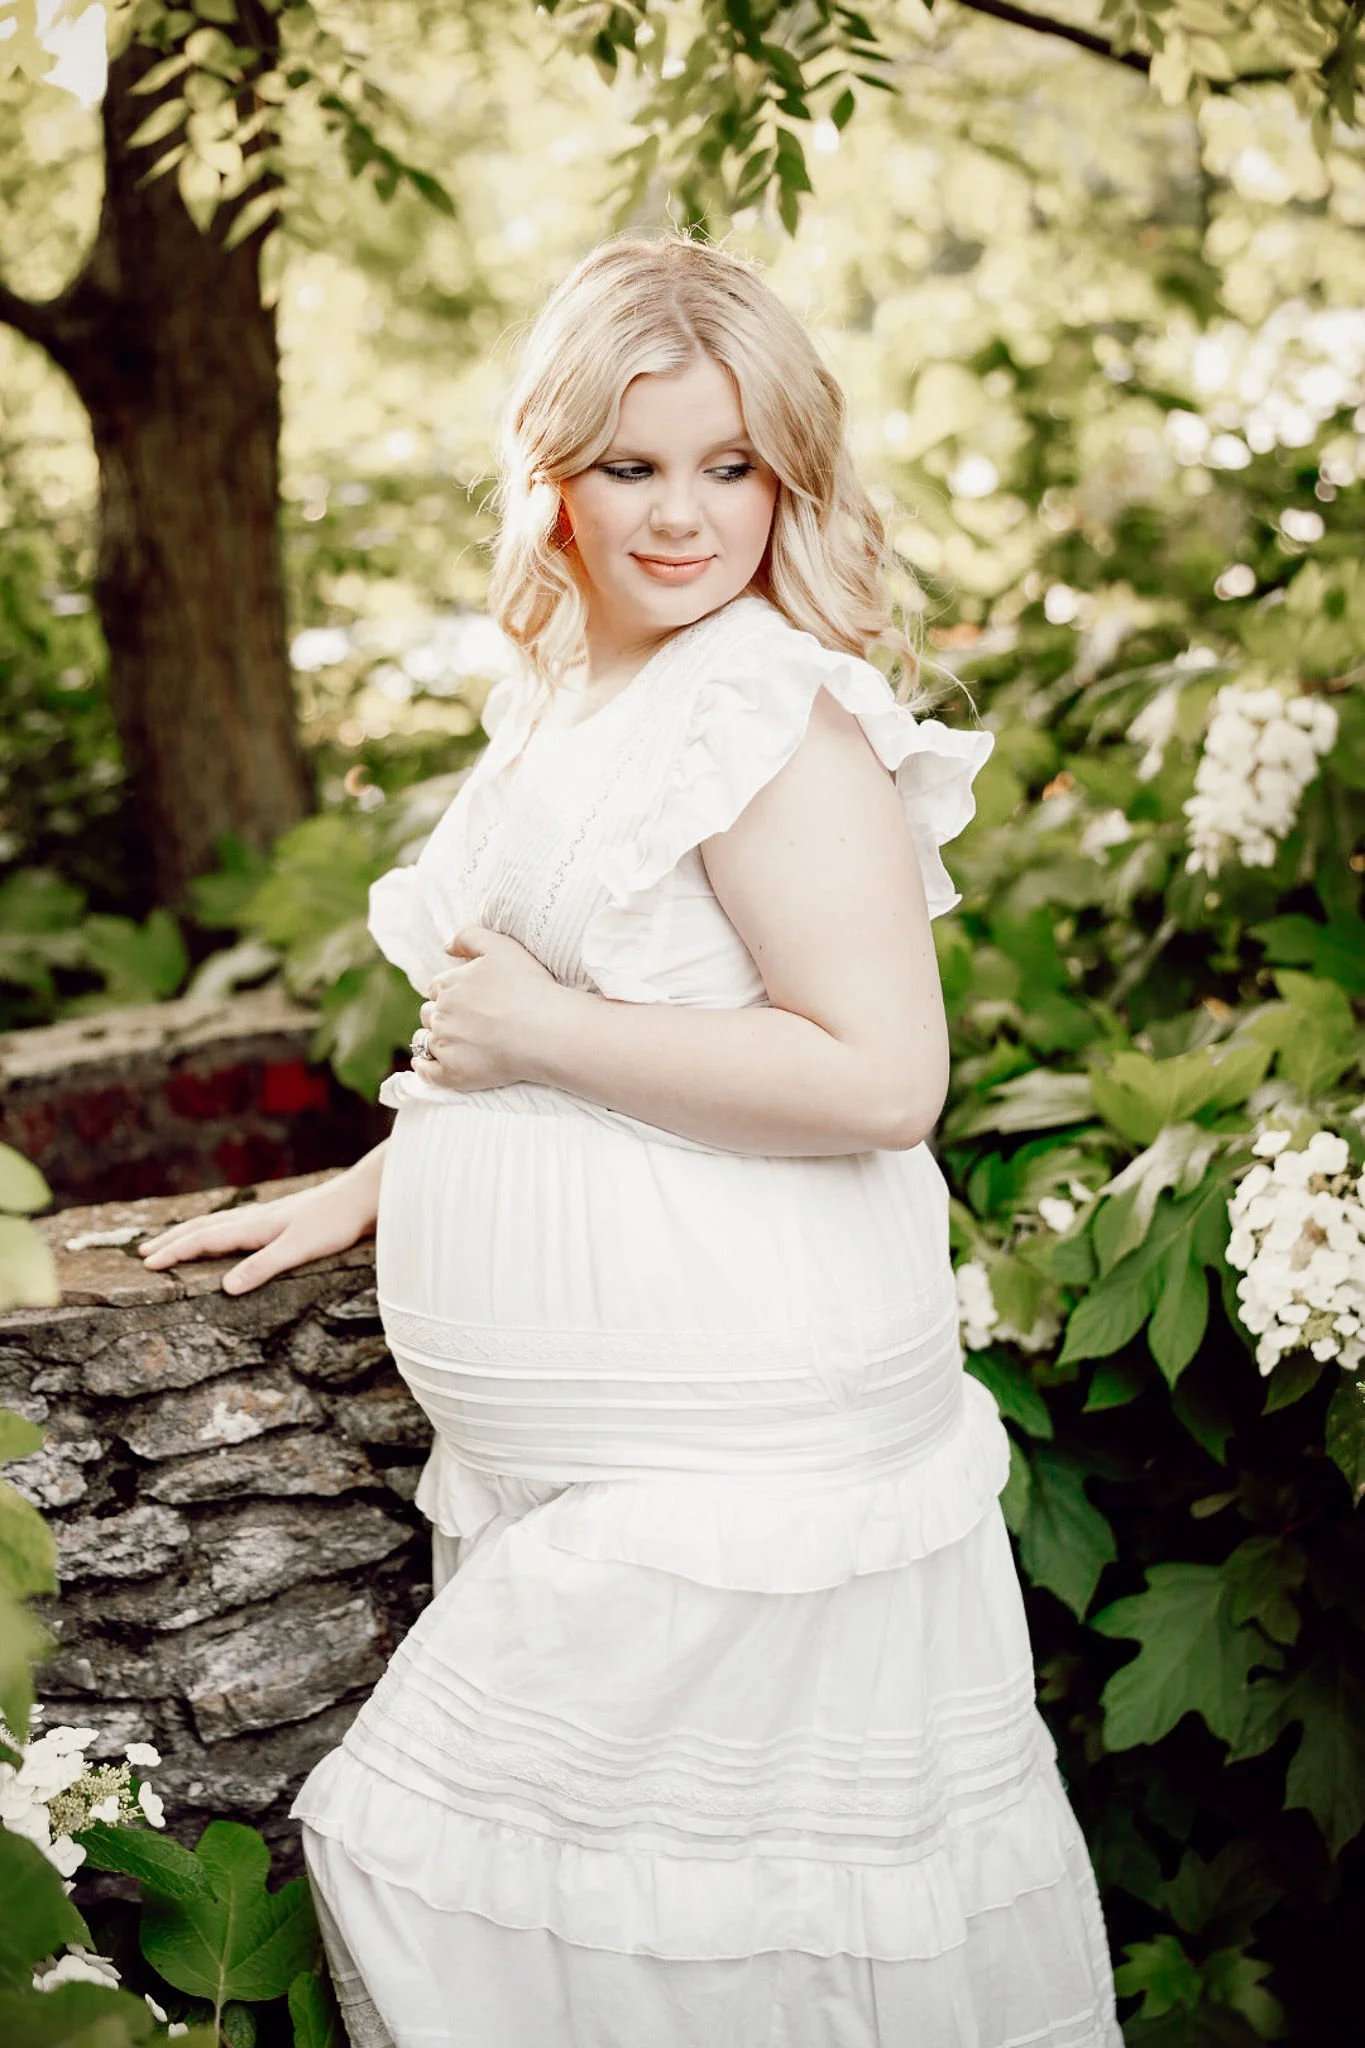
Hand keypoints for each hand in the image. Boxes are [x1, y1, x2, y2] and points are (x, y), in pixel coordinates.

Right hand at [137, 1175, 374, 1294]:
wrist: (363, 1195)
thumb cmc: (334, 1222)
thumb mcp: (298, 1249)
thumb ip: (263, 1267)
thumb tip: (226, 1288)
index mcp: (254, 1227)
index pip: (204, 1240)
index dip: (175, 1253)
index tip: (147, 1265)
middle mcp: (256, 1218)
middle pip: (204, 1229)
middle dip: (173, 1242)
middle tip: (144, 1254)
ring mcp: (268, 1216)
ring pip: (218, 1224)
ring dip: (191, 1234)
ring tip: (172, 1241)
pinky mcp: (282, 1218)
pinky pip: (236, 1224)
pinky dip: (216, 1230)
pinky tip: (225, 1233)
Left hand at [413, 924, 562, 1090]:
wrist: (546, 1029)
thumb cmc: (529, 987)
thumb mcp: (501, 946)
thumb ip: (469, 936)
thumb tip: (446, 947)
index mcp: (449, 984)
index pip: (437, 988)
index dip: (452, 993)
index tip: (470, 1002)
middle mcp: (440, 1013)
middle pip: (430, 1014)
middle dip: (443, 1016)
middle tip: (469, 1024)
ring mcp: (444, 1044)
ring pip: (425, 1041)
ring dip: (434, 1040)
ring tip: (458, 1045)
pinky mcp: (451, 1073)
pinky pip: (426, 1073)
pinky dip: (425, 1068)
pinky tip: (431, 1066)